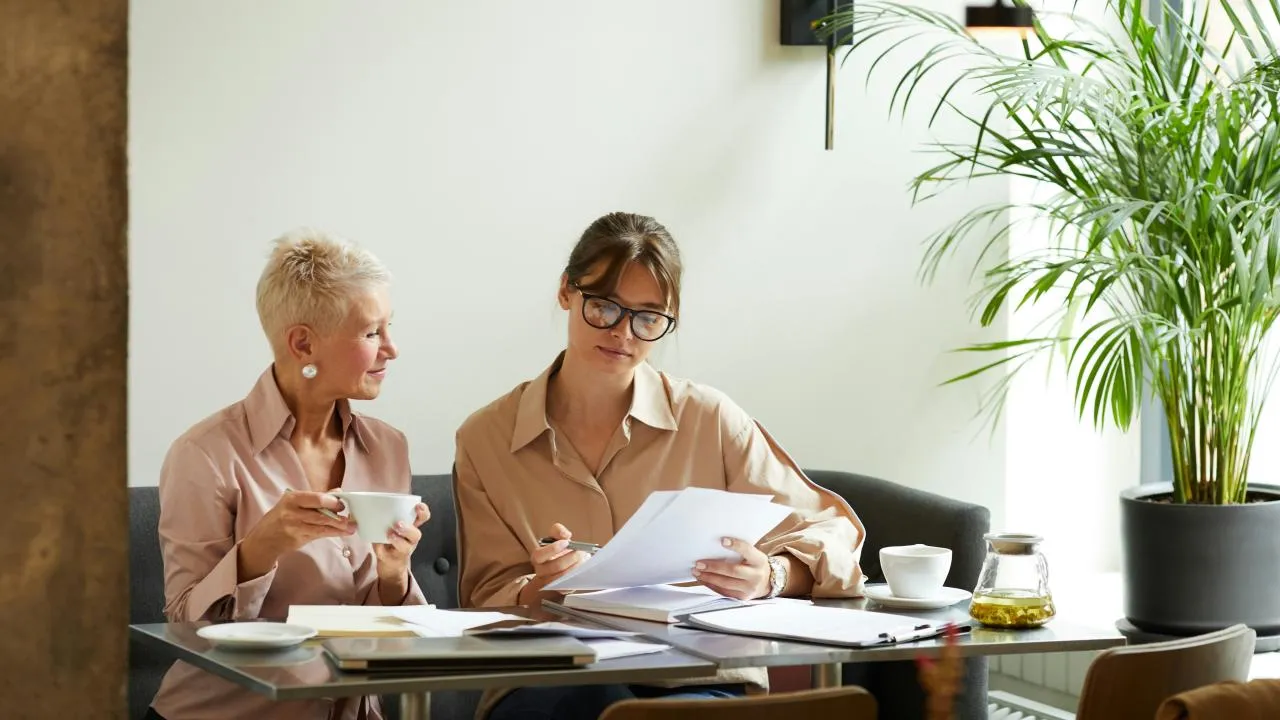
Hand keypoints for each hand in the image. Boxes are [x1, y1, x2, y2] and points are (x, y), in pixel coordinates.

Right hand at [239, 491, 354, 580]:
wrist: (264, 538)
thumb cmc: (282, 516)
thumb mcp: (294, 502)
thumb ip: (316, 498)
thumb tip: (338, 491)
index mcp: (292, 498)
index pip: (316, 498)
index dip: (332, 501)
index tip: (343, 504)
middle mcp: (292, 512)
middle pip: (321, 514)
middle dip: (339, 518)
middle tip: (352, 520)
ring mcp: (294, 527)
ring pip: (322, 527)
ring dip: (339, 528)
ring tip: (351, 528)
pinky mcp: (298, 538)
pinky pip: (319, 535)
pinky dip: (332, 534)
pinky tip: (342, 533)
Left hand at [372, 503, 430, 582]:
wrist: (390, 563)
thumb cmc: (390, 539)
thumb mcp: (391, 525)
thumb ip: (386, 517)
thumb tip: (374, 509)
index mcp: (411, 527)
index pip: (423, 517)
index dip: (423, 511)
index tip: (418, 506)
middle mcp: (410, 539)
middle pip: (416, 534)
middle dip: (408, 528)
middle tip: (398, 523)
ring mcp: (403, 551)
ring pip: (405, 547)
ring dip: (397, 540)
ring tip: (389, 535)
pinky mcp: (393, 559)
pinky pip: (387, 555)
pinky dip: (381, 549)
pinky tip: (377, 544)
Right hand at [518, 523, 588, 604]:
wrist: (559, 566)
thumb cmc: (557, 550)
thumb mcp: (556, 537)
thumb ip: (558, 531)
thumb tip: (565, 535)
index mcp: (537, 557)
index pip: (539, 555)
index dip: (553, 549)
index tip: (566, 542)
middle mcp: (541, 571)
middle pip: (555, 566)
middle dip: (571, 558)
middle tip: (582, 552)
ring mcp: (550, 582)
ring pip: (563, 577)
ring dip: (576, 566)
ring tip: (584, 559)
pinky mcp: (560, 589)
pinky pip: (569, 585)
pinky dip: (578, 576)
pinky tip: (583, 568)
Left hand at [692, 537, 771, 599]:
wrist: (767, 583)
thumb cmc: (754, 564)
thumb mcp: (753, 555)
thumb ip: (740, 551)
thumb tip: (716, 544)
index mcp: (759, 560)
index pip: (748, 550)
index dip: (736, 545)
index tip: (722, 540)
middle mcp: (756, 575)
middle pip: (733, 571)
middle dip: (714, 567)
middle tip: (699, 563)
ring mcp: (749, 588)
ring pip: (726, 583)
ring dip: (708, 577)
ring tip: (696, 572)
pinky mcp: (742, 597)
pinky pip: (724, 592)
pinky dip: (711, 585)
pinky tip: (703, 580)